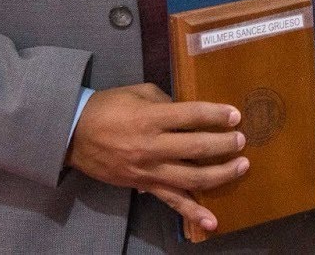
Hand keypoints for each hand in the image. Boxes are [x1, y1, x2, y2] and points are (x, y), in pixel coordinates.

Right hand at [65, 83, 246, 234]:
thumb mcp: (139, 92)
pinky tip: (212, 222)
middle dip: (225, 144)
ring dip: (221, 174)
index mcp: (151, 118)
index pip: (192, 116)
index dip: (217, 115)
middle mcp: (152, 146)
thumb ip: (167, 101)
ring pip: (192, 177)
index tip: (235, 115)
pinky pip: (172, 201)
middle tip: (242, 140)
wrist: (73, 134)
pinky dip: (192, 213)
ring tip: (241, 166)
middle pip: (198, 148)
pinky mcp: (143, 186)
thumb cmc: (108, 107)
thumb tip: (191, 112)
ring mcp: (149, 170)